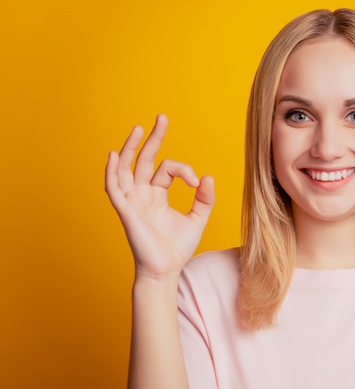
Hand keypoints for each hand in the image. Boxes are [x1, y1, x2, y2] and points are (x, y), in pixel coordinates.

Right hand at [105, 114, 214, 280]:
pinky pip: (114, 188)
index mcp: (158, 194)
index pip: (168, 169)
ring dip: (130, 148)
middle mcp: (143, 193)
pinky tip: (114, 155)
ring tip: (139, 128)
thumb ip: (204, 199)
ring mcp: (133, 200)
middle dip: (153, 138)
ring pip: (127, 168)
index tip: (197, 183)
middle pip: (145, 159)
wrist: (166, 270)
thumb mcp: (197, 219)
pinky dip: (112, 172)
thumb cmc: (178, 248)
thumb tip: (208, 177)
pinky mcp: (126, 210)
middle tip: (162, 117)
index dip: (184, 170)